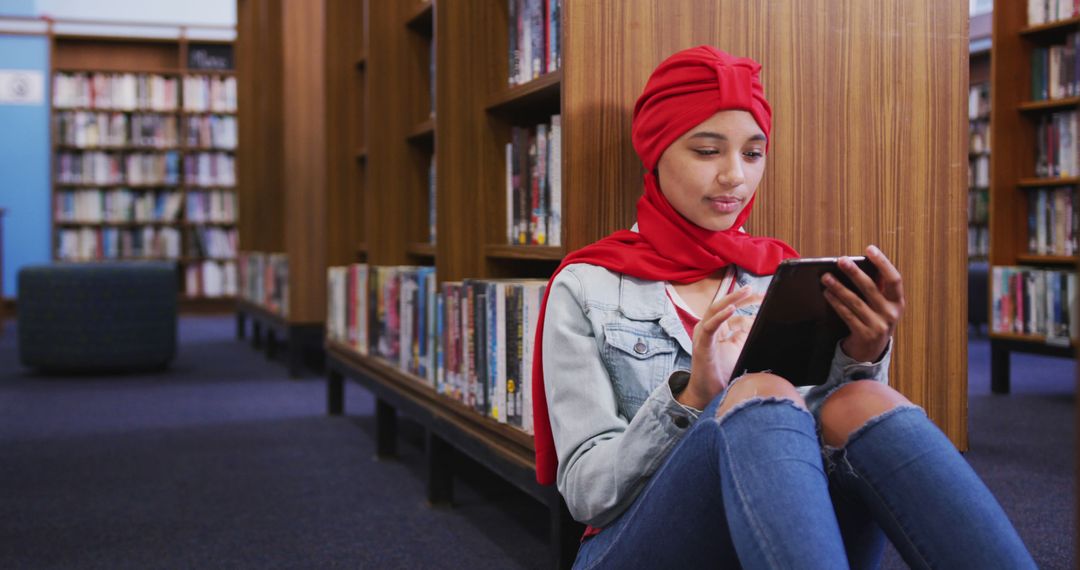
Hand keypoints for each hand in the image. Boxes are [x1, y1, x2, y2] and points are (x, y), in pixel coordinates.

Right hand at [680, 285, 760, 409]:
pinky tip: (731, 309)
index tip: (764, 297)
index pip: (731, 308)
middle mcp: (708, 327)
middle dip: (741, 296)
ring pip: (715, 309)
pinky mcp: (702, 344)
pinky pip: (710, 326)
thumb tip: (758, 321)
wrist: (709, 393)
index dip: (746, 302)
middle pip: (723, 304)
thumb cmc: (722, 372)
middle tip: (757, 290)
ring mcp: (703, 334)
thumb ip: (744, 334)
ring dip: (732, 299)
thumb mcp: (738, 348)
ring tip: (746, 292)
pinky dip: (720, 316)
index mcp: (716, 327)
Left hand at [821, 245, 904, 362]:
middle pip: (871, 288)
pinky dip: (836, 302)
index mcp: (898, 302)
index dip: (883, 263)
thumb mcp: (882, 306)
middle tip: (841, 260)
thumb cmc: (875, 320)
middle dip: (855, 272)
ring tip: (826, 277)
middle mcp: (891, 314)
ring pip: (856, 302)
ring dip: (839, 287)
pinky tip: (827, 293)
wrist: (871, 351)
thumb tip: (857, 265)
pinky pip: (847, 315)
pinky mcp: (865, 335)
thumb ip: (876, 288)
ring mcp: (878, 326)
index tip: (870, 249)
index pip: (894, 279)